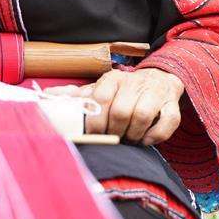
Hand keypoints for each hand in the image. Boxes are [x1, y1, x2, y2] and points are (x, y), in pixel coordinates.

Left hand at [45, 68, 183, 145]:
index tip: (92, 134)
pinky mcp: (172, 105)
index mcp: (112, 79)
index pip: (100, 99)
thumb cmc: (121, 91)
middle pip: (121, 112)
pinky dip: (154, 136)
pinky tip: (145, 139)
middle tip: (111, 138)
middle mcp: (133, 83)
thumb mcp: (97, 90)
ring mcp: (154, 94)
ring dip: (133, 135)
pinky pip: (167, 123)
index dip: (95, 121)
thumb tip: (46, 96)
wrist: (156, 79)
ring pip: (142, 117)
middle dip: (114, 131)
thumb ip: (74, 95)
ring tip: (127, 139)